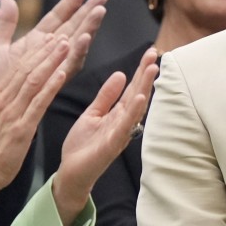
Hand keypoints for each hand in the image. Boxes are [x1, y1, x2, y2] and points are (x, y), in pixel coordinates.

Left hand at [0, 0, 107, 105]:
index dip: (70, 4)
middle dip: (88, 13)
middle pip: (73, 29)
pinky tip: (84, 39)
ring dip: (88, 29)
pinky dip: (76, 52)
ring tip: (98, 13)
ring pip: (75, 45)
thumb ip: (4, 25)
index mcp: (37, 44)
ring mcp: (52, 68)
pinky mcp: (52, 82)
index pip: (58, 19)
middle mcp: (49, 55)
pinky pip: (67, 66)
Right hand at [0, 35, 71, 202]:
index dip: (35, 50)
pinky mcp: (21, 127)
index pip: (17, 66)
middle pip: (26, 67)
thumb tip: (17, 85)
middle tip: (62, 35)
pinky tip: (63, 73)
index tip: (50, 37)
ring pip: (34, 80)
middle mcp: (3, 99)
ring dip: (51, 60)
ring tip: (66, 45)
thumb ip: (5, 97)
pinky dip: (51, 85)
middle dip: (46, 49)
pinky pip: (38, 102)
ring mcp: (12, 112)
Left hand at [52, 48, 159, 225]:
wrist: (70, 173)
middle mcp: (123, 123)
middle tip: (154, 53)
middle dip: (146, 74)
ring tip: (152, 69)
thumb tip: (121, 74)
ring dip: (144, 88)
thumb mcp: (93, 114)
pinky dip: (132, 112)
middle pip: (137, 94)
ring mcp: (119, 134)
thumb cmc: (82, 146)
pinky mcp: (111, 145)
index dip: (140, 70)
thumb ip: (106, 96)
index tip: (149, 52)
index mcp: (117, 114)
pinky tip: (139, 98)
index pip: (132, 88)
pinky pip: (124, 127)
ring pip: (135, 108)